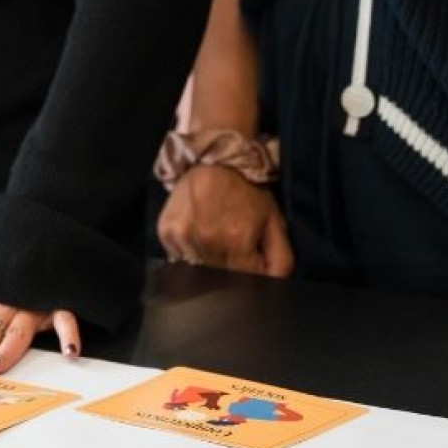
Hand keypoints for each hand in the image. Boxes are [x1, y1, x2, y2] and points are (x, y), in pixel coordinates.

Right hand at [157, 165, 293, 276]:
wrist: (214, 160)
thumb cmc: (247, 191)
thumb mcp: (274, 222)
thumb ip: (281, 259)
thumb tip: (275, 287)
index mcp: (237, 240)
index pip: (245, 283)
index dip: (250, 277)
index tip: (249, 265)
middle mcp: (208, 241)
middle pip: (219, 280)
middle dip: (228, 271)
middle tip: (232, 250)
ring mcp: (184, 237)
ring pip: (196, 271)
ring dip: (207, 263)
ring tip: (214, 240)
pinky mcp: (167, 232)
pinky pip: (177, 259)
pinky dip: (188, 254)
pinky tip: (197, 236)